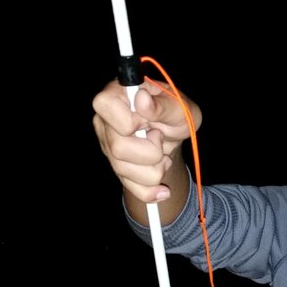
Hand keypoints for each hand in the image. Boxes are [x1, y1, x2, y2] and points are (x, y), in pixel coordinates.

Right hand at [92, 79, 201, 204]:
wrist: (174, 136)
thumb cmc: (176, 115)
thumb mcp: (181, 107)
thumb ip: (164, 105)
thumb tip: (142, 100)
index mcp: (117, 95)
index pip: (105, 105)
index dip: (130, 121)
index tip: (148, 121)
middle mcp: (106, 120)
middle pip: (118, 148)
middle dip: (150, 152)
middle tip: (160, 138)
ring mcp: (108, 144)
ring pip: (123, 170)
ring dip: (154, 170)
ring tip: (163, 157)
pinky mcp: (116, 166)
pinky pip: (129, 186)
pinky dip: (149, 191)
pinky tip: (162, 191)